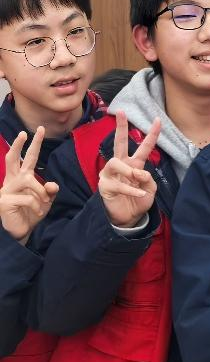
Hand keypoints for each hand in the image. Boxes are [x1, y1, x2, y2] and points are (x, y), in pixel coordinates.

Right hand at [0, 127, 58, 243]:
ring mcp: (5, 190)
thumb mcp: (45, 200)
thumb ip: (50, 190)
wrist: (21, 232)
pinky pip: (28, 198)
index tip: (39, 130)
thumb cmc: (31, 213)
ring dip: (40, 191)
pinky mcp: (4, 201)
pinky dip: (37, 205)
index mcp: (20, 178)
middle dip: (19, 145)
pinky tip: (37, 213)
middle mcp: (11, 181)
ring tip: (44, 202)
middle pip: (13, 159)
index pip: (26, 158)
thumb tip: (52, 183)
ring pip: (28, 180)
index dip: (31, 144)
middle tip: (25, 133)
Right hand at [99, 112, 160, 228]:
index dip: (152, 134)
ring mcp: (110, 174)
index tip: (159, 119)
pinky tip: (140, 195)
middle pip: (119, 143)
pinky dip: (132, 190)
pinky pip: (118, 184)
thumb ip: (148, 179)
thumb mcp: (150, 190)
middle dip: (120, 127)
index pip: (143, 147)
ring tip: (137, 179)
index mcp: (135, 164)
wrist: (127, 218)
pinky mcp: (104, 186)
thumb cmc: (138, 201)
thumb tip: (139, 173)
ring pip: (116, 162)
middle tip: (120, 112)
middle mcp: (121, 165)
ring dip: (129, 171)